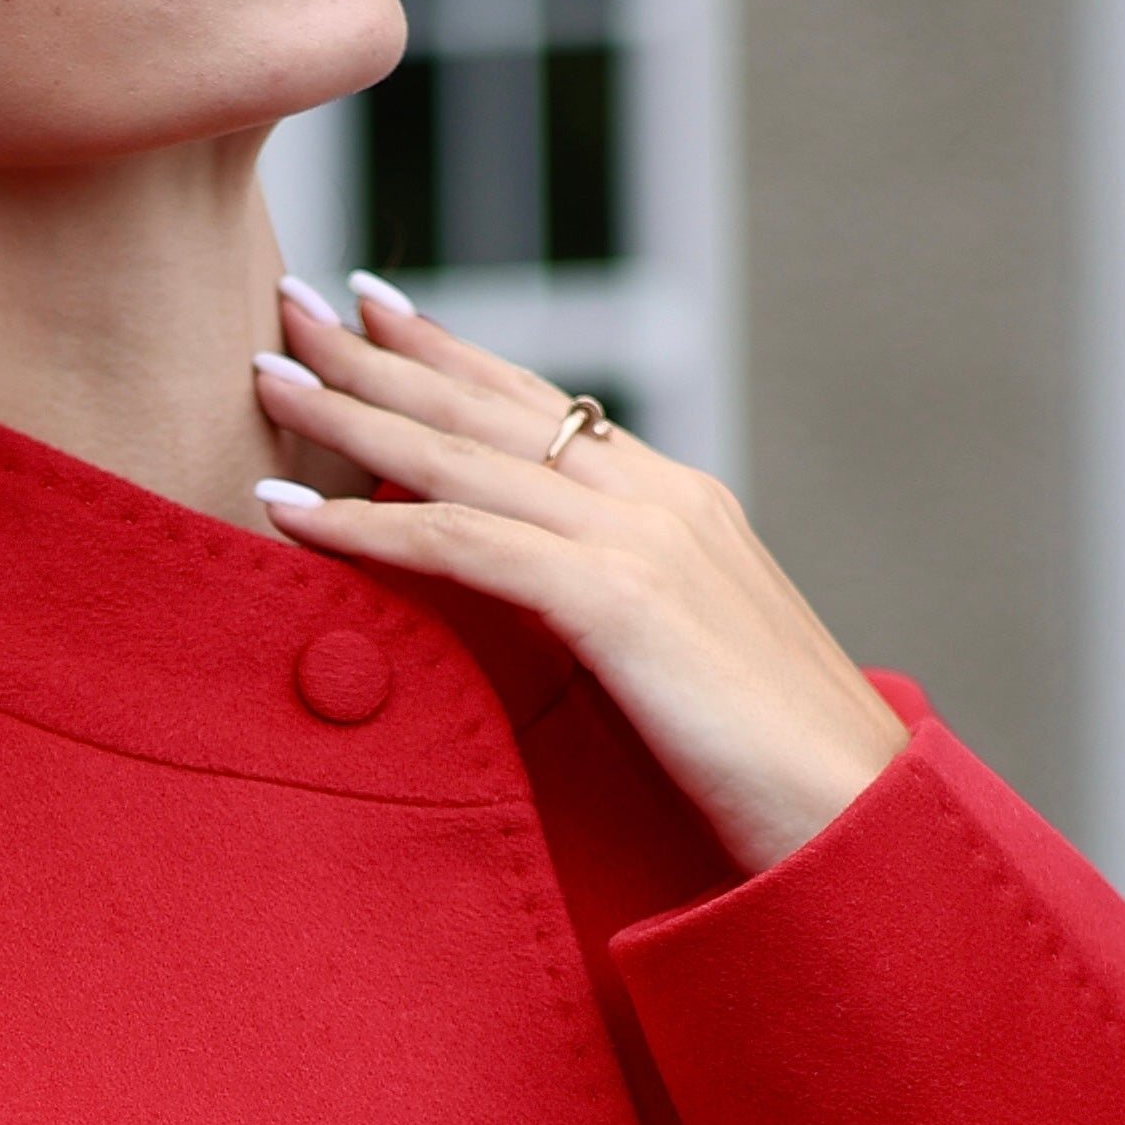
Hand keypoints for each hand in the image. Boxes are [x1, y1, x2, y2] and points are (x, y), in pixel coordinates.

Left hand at [252, 277, 908, 877]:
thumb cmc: (775, 772)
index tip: (374, 310)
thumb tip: (536, 615)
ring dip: (350, 416)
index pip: (545, 406)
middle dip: (380, 352)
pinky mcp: (619, 601)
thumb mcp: (687, 664)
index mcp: (682, 504)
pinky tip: (289, 513)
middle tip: (291, 303)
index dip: (454, 354)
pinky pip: (462, 545)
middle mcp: (662, 498)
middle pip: (492, 406)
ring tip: (264, 380)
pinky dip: (366, 524)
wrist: (860, 821)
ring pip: (464, 458)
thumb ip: (617, 616)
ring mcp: (643, 541)